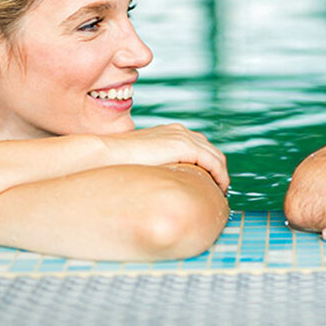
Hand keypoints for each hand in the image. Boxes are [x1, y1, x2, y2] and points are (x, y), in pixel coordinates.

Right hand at [101, 124, 229, 192]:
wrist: (105, 154)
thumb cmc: (116, 164)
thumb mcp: (142, 164)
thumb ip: (156, 168)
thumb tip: (160, 187)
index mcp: (170, 134)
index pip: (199, 148)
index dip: (209, 166)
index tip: (210, 184)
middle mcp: (179, 131)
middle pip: (210, 151)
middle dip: (218, 170)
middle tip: (219, 191)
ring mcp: (183, 136)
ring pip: (215, 156)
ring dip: (221, 174)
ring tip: (220, 193)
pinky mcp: (184, 146)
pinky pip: (212, 162)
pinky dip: (220, 176)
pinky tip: (219, 190)